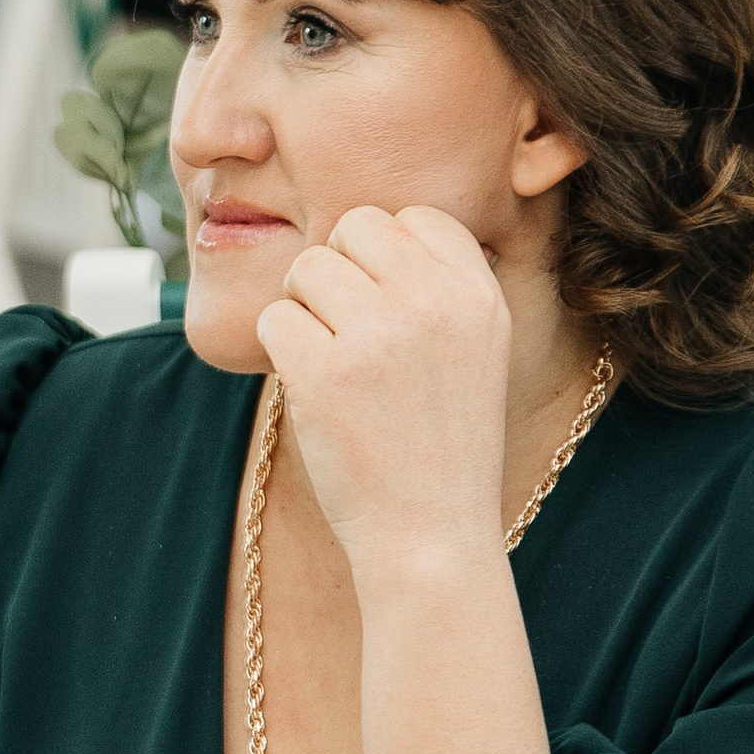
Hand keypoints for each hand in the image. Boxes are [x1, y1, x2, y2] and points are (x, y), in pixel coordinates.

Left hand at [256, 204, 512, 591]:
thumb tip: (370, 232)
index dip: (385, 257)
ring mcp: (377, 334)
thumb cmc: (443, 444)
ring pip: (306, 268)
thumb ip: (441, 284)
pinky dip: (280, 352)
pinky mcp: (322, 370)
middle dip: (340, 273)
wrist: (431, 536)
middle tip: (350, 334)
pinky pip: (273, 318)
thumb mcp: (480, 349)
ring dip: (306, 311)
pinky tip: (313, 391)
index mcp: (479, 293)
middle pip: (354, 228)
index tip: (388, 309)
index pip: (413, 217)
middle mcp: (433, 302)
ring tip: (335, 366)